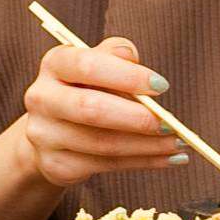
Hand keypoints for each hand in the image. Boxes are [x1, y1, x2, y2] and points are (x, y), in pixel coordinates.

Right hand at [17, 36, 181, 189]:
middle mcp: (41, 98)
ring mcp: (44, 135)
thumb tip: (132, 58)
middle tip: (170, 123)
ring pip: (101, 143)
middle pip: (91, 109)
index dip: (127, 76)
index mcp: (54, 63)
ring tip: (178, 143)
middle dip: (136, 118)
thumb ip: (116, 54)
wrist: (53, 129)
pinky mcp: (54, 165)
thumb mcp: (100, 62)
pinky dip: (142, 162)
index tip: (161, 85)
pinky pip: (105, 165)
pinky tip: (167, 158)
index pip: (89, 66)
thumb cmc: (88, 86)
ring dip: (147, 146)